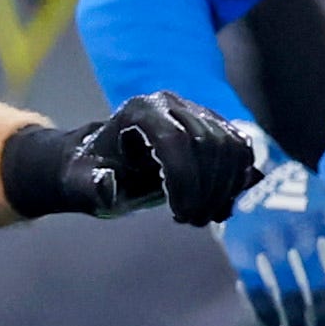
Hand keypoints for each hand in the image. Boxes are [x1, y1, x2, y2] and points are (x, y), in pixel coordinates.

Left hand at [12, 94, 263, 223]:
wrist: (108, 161)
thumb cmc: (92, 174)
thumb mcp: (82, 183)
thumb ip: (91, 187)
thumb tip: (106, 185)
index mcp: (141, 110)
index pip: (176, 140)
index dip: (185, 180)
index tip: (180, 215)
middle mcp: (174, 104)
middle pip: (210, 144)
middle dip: (207, 190)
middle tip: (194, 221)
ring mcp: (200, 112)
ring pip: (233, 148)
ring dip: (226, 190)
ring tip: (205, 217)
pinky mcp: (219, 127)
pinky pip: (242, 152)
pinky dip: (238, 182)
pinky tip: (219, 206)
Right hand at [223, 163, 324, 325]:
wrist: (246, 176)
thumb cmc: (296, 197)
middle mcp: (300, 231)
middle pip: (318, 288)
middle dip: (322, 320)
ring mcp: (270, 242)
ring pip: (288, 294)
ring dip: (295, 323)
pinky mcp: (243, 250)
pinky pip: (256, 290)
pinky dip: (265, 312)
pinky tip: (272, 324)